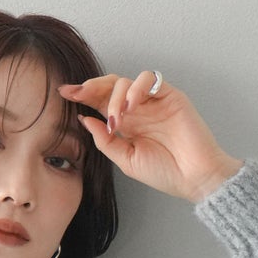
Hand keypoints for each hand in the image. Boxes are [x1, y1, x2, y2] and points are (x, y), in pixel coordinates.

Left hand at [57, 72, 243, 203]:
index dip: (82, 95)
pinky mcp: (170, 95)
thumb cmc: (165, 173)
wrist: (194, 177)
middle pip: (110, 86)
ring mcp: (153, 101)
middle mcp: (138, 109)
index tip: (63, 92)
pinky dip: (136, 88)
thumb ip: (106, 141)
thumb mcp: (126, 160)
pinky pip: (149, 79)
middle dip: (91, 87)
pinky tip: (132, 106)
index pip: (100, 102)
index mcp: (126, 124)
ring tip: (117, 118)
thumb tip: (84, 119)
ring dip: (115, 96)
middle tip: (76, 93)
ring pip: (126, 81)